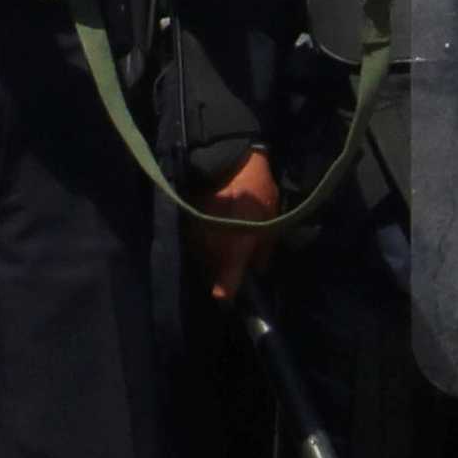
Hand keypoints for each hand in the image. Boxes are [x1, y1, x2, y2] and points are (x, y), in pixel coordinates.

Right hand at [191, 148, 281, 301]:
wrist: (230, 159)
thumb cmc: (256, 193)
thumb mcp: (270, 222)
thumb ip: (263, 252)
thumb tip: (257, 270)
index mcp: (232, 253)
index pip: (224, 290)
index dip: (227, 295)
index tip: (229, 298)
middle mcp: (210, 250)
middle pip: (211, 273)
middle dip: (221, 271)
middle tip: (234, 259)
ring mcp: (195, 237)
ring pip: (202, 257)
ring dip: (211, 255)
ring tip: (224, 240)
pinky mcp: (187, 223)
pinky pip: (194, 241)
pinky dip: (202, 240)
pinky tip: (213, 228)